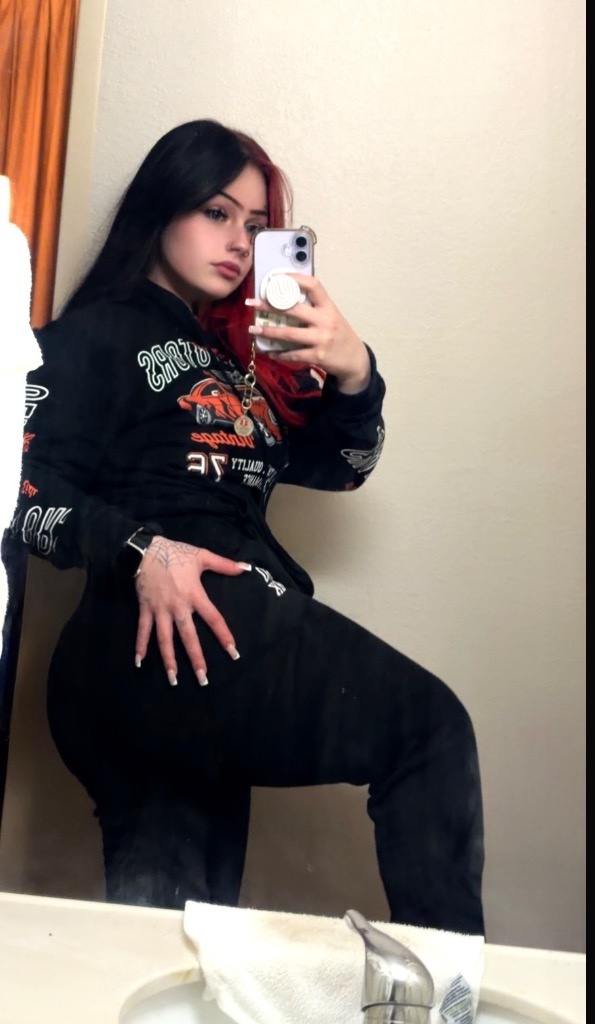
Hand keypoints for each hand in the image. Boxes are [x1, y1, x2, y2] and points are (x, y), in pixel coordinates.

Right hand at [133, 537, 250, 686]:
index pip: (214, 619)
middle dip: (196, 658)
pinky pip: (143, 630)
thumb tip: (246, 567)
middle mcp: (178, 606)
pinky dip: (140, 645)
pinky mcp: (145, 609)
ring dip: (169, 660)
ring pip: (165, 639)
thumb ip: (224, 564)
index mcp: (194, 595)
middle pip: (188, 636)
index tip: (233, 653)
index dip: (224, 636)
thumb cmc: (176, 553)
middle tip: (203, 679)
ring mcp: (160, 609)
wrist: (146, 549)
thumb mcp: (202, 556)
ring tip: (173, 679)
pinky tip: (140, 662)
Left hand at [247, 275, 370, 393]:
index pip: (313, 285)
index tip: (276, 277)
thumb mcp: (331, 316)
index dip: (294, 278)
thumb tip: (284, 298)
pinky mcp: (317, 356)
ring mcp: (321, 339)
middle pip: (293, 309)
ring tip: (253, 330)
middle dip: (269, 306)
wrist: (354, 359)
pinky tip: (270, 352)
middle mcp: (325, 320)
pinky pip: (293, 354)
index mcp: (328, 306)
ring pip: (289, 334)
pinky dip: (279, 354)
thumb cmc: (338, 334)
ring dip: (269, 332)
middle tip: (252, 304)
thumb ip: (313, 308)